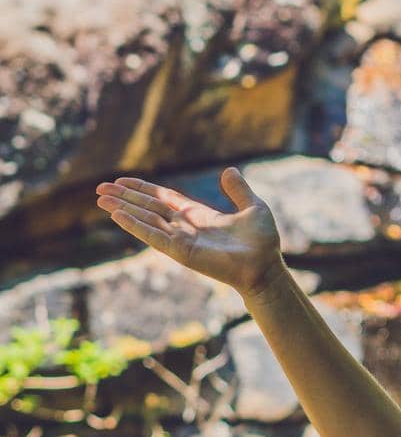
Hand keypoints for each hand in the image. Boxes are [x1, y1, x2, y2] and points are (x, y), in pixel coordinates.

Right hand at [94, 167, 285, 296]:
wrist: (266, 266)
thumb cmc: (262, 242)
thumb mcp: (253, 208)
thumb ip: (238, 190)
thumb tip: (229, 170)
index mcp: (198, 214)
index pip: (163, 198)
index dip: (143, 189)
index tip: (122, 181)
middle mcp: (185, 226)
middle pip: (148, 208)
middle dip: (125, 198)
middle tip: (99, 189)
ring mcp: (181, 239)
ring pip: (145, 220)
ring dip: (123, 210)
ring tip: (100, 200)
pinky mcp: (181, 252)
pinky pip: (153, 236)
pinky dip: (135, 225)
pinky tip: (117, 215)